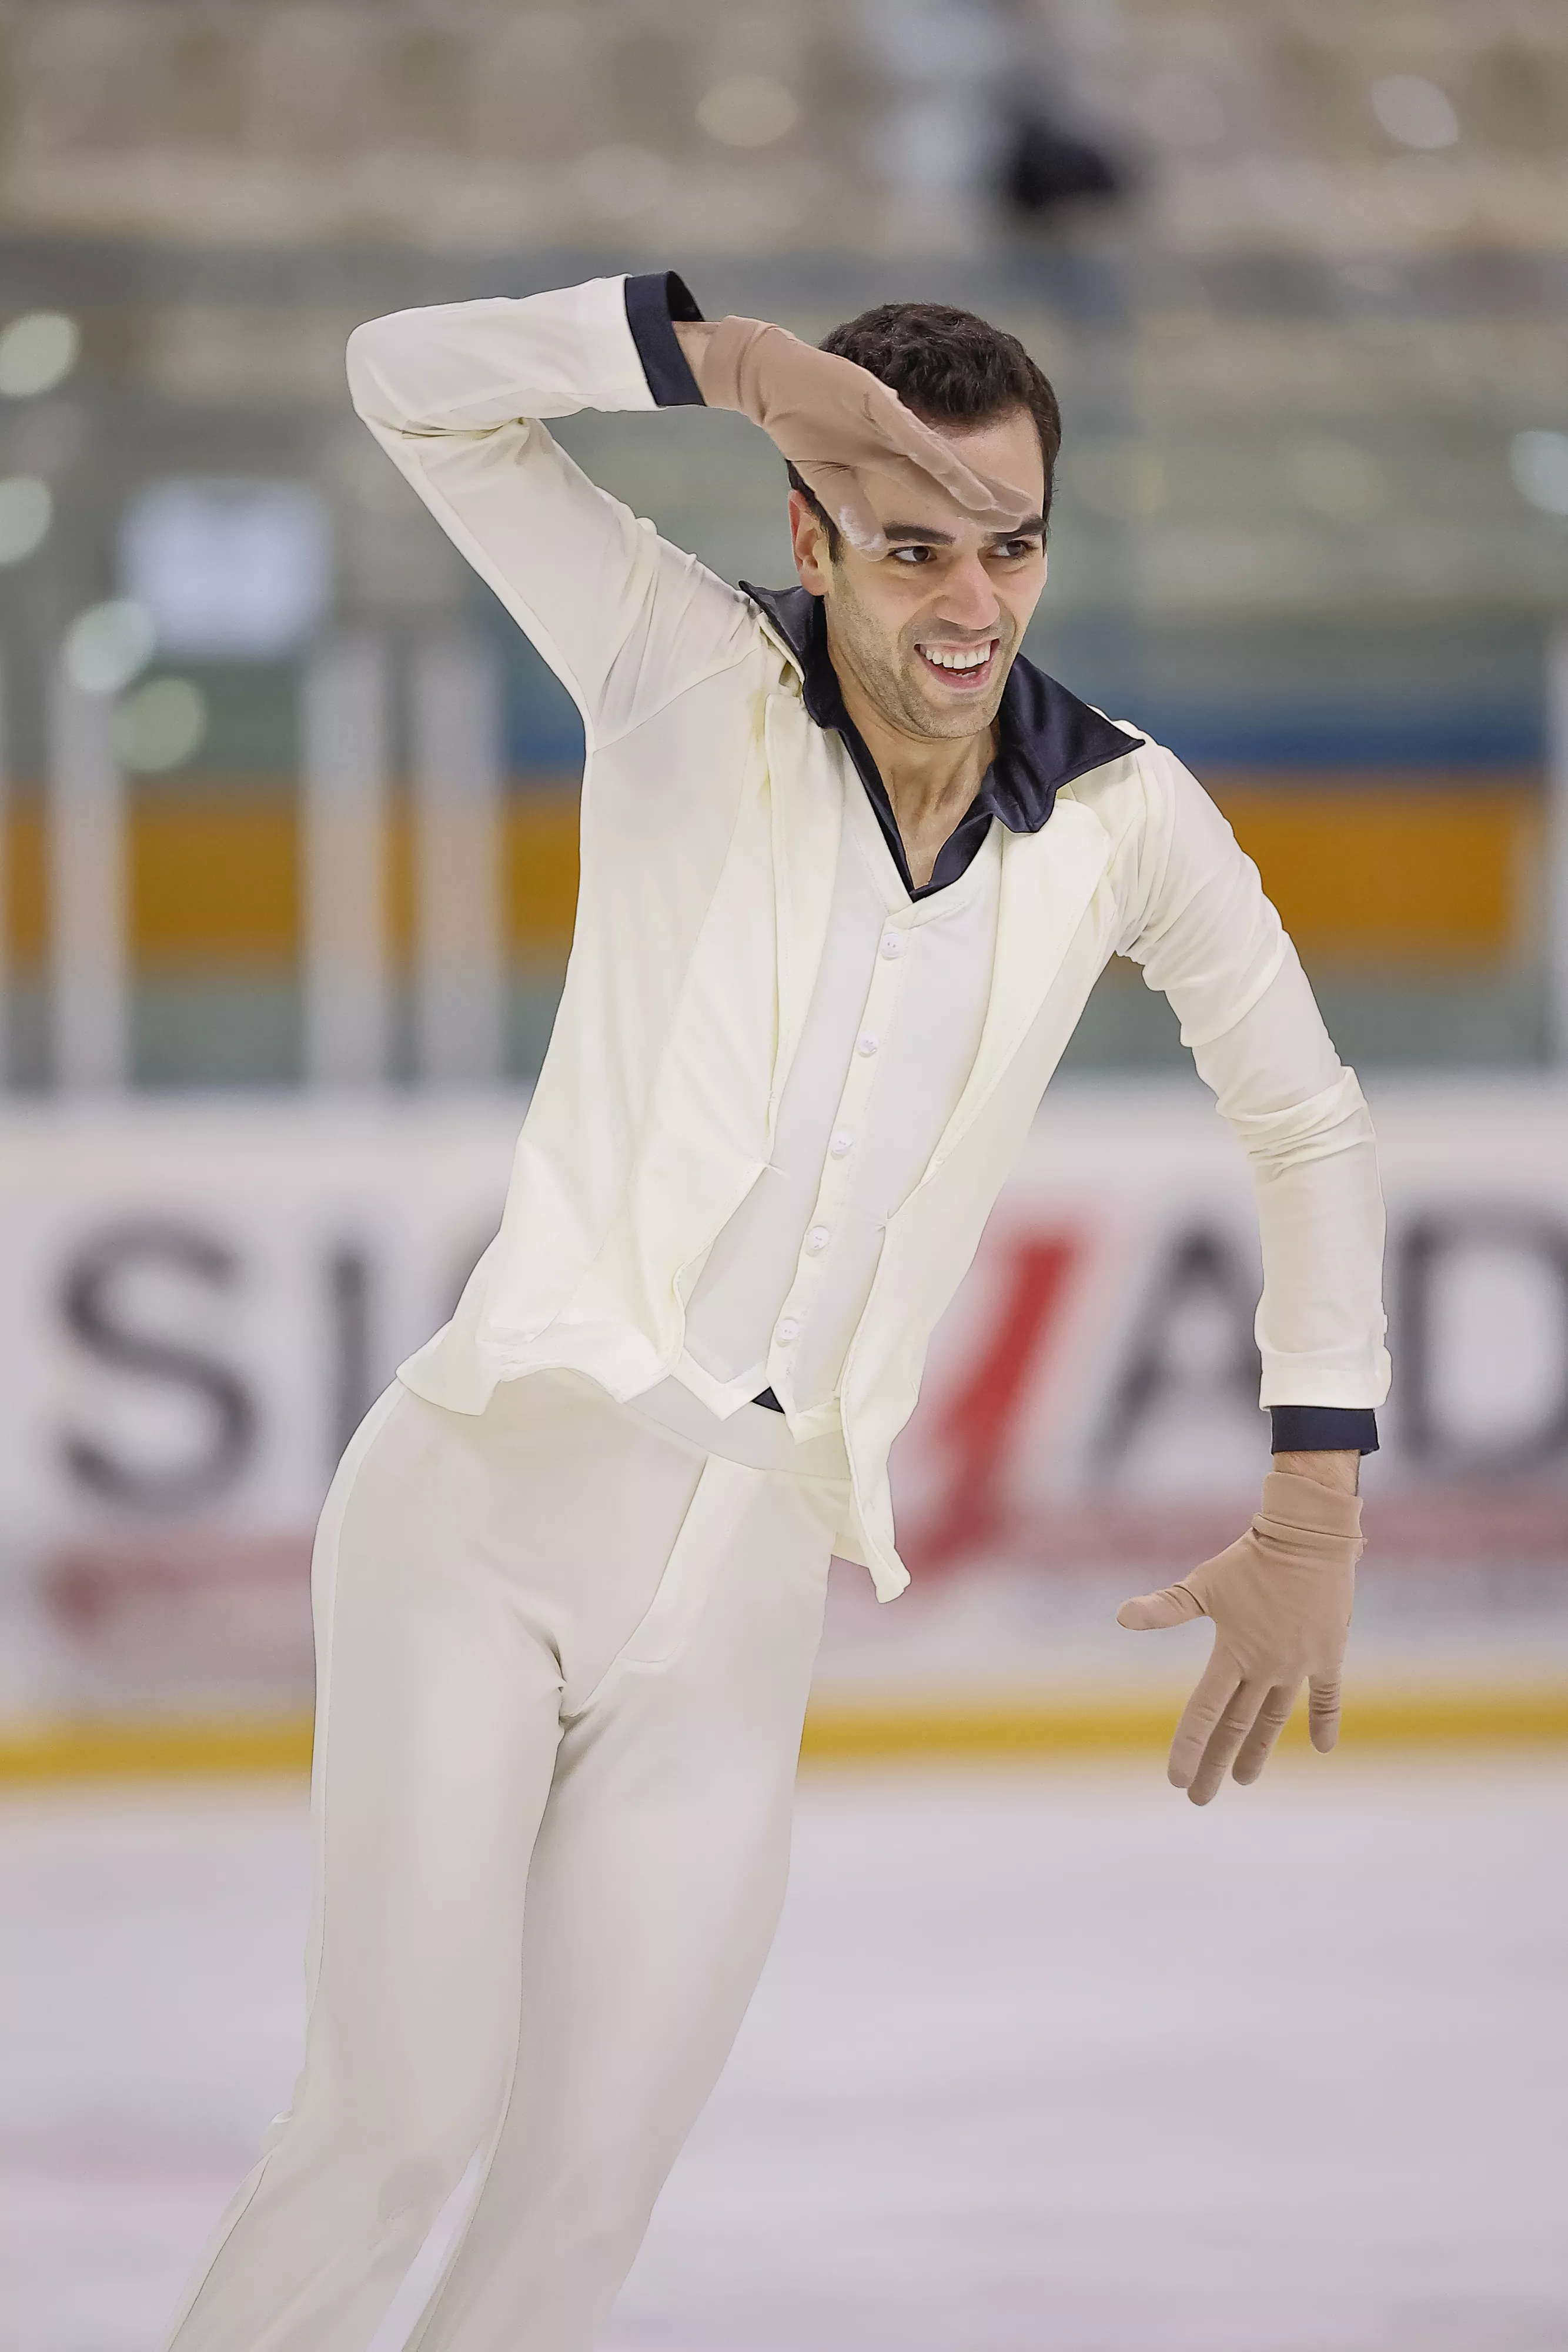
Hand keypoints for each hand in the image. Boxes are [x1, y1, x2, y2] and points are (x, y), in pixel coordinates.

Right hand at [674, 315, 1035, 553]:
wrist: (773, 381)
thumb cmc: (803, 426)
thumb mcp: (828, 481)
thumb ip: (853, 512)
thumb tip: (876, 550)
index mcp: (893, 461)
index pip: (943, 491)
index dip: (974, 511)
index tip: (1003, 531)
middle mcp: (902, 442)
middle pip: (955, 476)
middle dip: (991, 498)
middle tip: (1027, 517)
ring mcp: (892, 421)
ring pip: (942, 458)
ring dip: (974, 485)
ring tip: (1005, 506)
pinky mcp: (874, 401)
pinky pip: (908, 433)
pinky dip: (932, 455)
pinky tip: (957, 474)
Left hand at [1116, 1467, 1362, 1805]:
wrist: (1308, 1539)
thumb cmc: (1249, 1559)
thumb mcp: (1203, 1584)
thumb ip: (1165, 1608)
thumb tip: (1121, 1616)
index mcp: (1233, 1654)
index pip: (1205, 1712)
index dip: (1190, 1746)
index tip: (1176, 1780)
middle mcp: (1266, 1667)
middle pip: (1237, 1727)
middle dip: (1215, 1764)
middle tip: (1198, 1798)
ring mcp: (1300, 1664)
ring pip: (1275, 1719)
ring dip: (1258, 1752)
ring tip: (1244, 1780)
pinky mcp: (1328, 1654)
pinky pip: (1327, 1696)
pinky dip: (1325, 1721)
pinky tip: (1322, 1748)